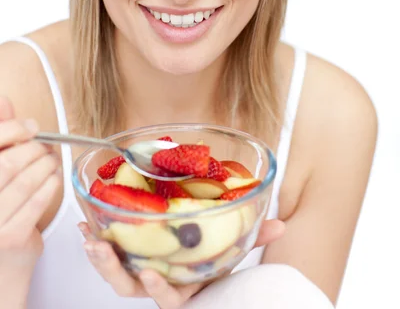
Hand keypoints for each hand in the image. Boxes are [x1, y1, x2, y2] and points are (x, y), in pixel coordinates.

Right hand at [0, 96, 60, 271]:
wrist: (0, 268)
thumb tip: (4, 101)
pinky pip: (36, 203)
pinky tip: (53, 178)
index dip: (12, 130)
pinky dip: (50, 186)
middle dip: (33, 150)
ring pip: (24, 182)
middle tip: (46, 146)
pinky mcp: (9, 239)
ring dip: (45, 166)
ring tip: (52, 160)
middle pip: (6, 164)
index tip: (31, 127)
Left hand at [79, 218, 284, 308]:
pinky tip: (86, 225)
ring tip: (90, 238)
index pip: (172, 299)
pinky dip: (96, 240)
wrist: (198, 249)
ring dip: (100, 258)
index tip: (152, 274)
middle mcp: (160, 282)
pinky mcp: (129, 254)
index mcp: (186, 286)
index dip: (161, 291)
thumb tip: (280, 225)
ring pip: (116, 275)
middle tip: (102, 249)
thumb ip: (254, 237)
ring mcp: (141, 270)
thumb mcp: (233, 248)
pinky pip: (109, 254)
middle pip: (132, 289)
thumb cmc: (213, 254)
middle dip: (114, 271)